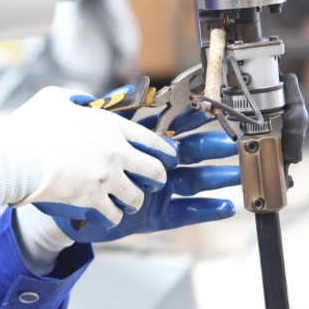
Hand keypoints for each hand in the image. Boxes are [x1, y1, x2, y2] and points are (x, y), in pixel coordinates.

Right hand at [0, 86, 171, 228]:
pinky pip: (113, 216)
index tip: (168, 158)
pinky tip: (107, 215)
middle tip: (151, 183)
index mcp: (110, 125)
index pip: (153, 140)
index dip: (166, 152)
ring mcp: (105, 178)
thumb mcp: (54, 99)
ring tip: (125, 202)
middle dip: (157, 180)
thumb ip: (79, 99)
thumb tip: (88, 101)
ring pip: (136, 198)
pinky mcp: (91, 200)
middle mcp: (115, 152)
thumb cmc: (29, 127)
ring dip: (133, 201)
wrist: (13, 158)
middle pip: (155, 172)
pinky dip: (111, 217)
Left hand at [52, 86, 239, 242]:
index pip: (171, 129)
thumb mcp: (92, 144)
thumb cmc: (79, 176)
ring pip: (195, 181)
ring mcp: (159, 192)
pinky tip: (226, 206)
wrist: (67, 212)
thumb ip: (108, 119)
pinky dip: (206, 210)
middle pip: (190, 154)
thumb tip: (120, 92)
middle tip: (236, 142)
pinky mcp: (159, 216)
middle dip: (213, 148)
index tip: (210, 111)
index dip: (190, 121)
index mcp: (141, 147)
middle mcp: (155, 168)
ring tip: (240, 173)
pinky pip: (186, 212)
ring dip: (218, 177)